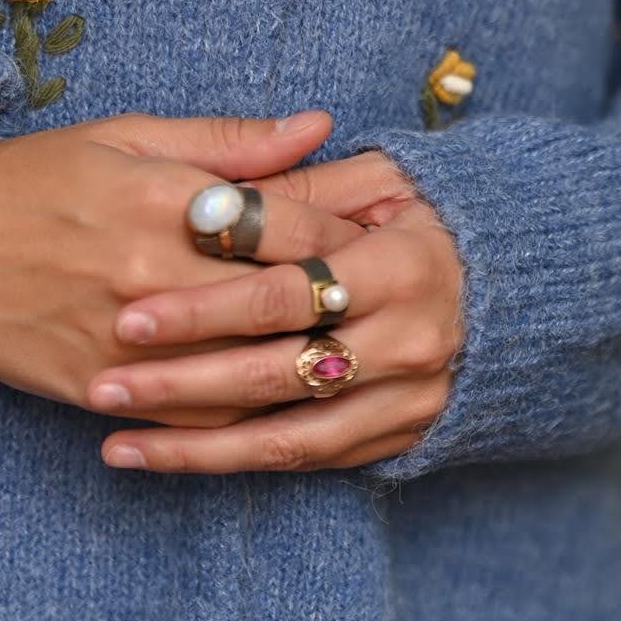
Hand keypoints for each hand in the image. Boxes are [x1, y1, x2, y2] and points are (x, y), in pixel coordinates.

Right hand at [0, 109, 366, 424]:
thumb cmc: (38, 177)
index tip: (397, 227)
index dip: (351, 228)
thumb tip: (318, 125)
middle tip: (402, 297)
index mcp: (166, 199)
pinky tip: (286, 409)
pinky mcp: (100, 388)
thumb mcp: (129, 135)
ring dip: (308, 364)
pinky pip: (191, 420)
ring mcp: (127, 340)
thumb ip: (230, 140)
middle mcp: (153, 273)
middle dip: (348, 297)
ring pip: (246, 371)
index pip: (288, 222)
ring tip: (362, 354)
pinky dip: (244, 419)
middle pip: (279, 298)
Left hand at [88, 150, 462, 472]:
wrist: (515, 287)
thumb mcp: (380, 181)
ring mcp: (404, 398)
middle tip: (105, 379)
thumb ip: (305, 179)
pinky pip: (302, 462)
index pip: (284, 289)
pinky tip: (166, 459)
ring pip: (282, 433)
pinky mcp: (394, 438)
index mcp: (399, 263)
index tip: (130, 312)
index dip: (203, 304)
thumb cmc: (428, 216)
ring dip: (192, 443)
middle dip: (181, 379)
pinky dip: (229, 464)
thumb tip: (243, 155)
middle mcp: (407, 339)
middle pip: (275, 369)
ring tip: (115, 437)